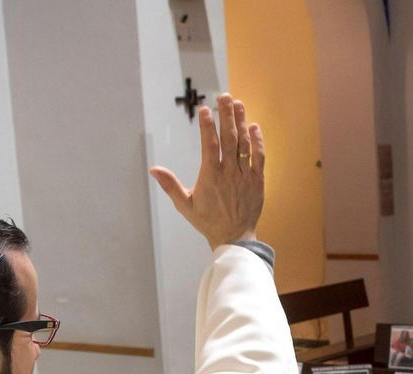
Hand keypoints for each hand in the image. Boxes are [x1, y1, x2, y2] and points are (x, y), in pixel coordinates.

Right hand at [150, 93, 264, 250]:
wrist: (234, 238)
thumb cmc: (207, 221)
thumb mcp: (185, 205)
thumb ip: (170, 185)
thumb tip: (153, 169)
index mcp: (210, 177)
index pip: (210, 146)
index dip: (207, 126)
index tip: (205, 110)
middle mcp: (229, 174)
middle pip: (229, 139)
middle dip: (226, 116)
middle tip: (224, 97)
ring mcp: (245, 176)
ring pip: (244, 145)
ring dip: (242, 123)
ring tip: (238, 104)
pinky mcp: (258, 181)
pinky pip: (259, 157)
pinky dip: (257, 141)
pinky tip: (254, 126)